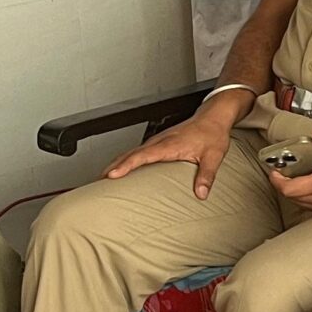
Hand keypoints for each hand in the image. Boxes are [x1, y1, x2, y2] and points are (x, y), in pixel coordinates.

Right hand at [104, 98, 241, 198]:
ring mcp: (157, 141)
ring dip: (116, 164)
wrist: (213, 117)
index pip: (142, 156)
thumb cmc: (212, 133)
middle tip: (97, 184)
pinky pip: (137, 152)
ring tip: (103, 180)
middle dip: (112, 167)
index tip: (112, 175)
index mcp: (169, 145)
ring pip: (130, 152)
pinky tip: (122, 170)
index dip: (126, 166)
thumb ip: (206, 175)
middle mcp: (159, 142)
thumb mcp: (214, 156)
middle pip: (129, 154)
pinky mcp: (158, 143)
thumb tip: (201, 193)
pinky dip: (125, 160)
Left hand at [271, 122, 311, 211]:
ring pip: (305, 204)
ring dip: (296, 194)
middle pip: (294, 198)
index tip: (274, 172)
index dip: (278, 181)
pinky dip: (308, 198)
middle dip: (284, 187)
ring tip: (294, 180)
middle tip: (281, 174)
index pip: (291, 189)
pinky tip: (311, 187)